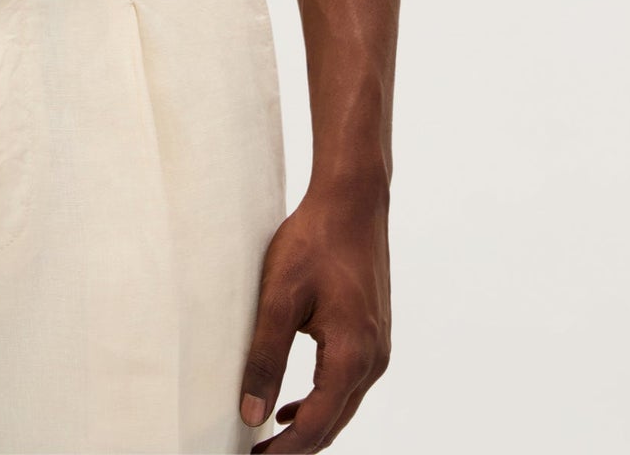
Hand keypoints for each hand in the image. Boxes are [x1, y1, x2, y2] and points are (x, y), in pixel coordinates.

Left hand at [238, 182, 391, 450]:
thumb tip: (251, 414)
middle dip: (297, 445)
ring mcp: (378, 348)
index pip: (317, 425)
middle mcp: (374, 360)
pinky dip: (321, 401)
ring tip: (269, 438)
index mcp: (353, 355)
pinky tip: (291, 403)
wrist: (353, 200)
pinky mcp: (373, 334)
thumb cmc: (314, 240)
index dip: (285, 450)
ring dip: (309, 425)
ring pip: (341, 405)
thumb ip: (265, 357)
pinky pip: (347, 383)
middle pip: (334, 423)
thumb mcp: (279, 296)